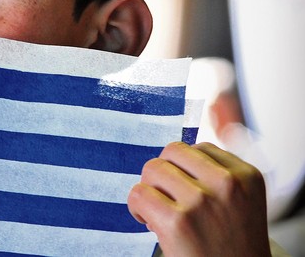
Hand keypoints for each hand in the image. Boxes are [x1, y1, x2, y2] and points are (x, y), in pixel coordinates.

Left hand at [127, 141, 269, 256]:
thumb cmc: (233, 247)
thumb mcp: (241, 203)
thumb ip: (218, 171)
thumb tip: (187, 137)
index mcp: (246, 176)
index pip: (199, 147)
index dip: (185, 168)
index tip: (186, 189)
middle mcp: (227, 184)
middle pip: (171, 151)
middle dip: (164, 173)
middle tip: (168, 198)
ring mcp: (201, 201)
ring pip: (152, 169)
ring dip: (149, 189)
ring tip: (159, 210)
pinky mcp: (177, 221)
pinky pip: (138, 194)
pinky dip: (136, 207)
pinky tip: (148, 221)